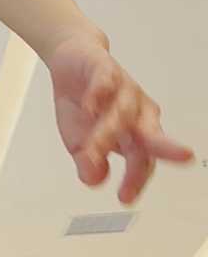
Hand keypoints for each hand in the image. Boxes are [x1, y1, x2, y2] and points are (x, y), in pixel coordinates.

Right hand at [48, 34, 192, 204]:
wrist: (73, 59)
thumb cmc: (83, 101)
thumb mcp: (80, 141)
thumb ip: (89, 162)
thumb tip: (94, 179)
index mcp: (134, 132)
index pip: (143, 160)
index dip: (136, 179)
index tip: (125, 197)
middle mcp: (135, 111)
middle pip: (153, 133)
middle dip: (167, 146)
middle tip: (184, 156)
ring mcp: (122, 89)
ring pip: (122, 112)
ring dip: (107, 132)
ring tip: (92, 149)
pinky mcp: (105, 69)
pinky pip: (106, 82)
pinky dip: (99, 94)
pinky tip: (91, 107)